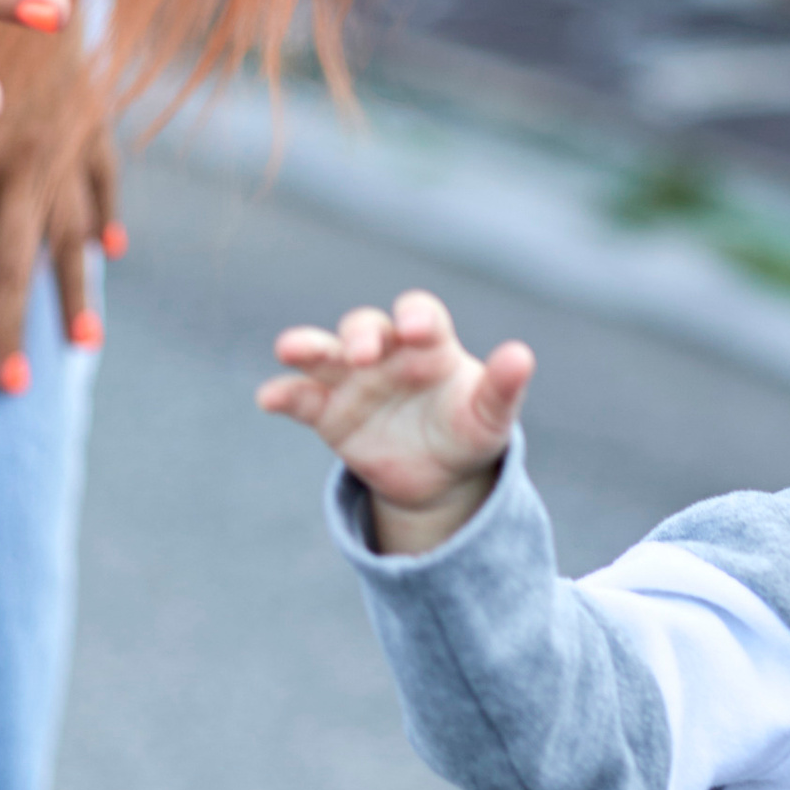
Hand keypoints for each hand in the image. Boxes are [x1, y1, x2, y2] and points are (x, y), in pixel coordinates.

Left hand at [0, 0, 122, 392]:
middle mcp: (26, 162)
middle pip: (15, 261)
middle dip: (9, 326)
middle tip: (11, 386)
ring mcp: (69, 148)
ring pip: (72, 236)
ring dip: (74, 293)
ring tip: (79, 347)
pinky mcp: (98, 123)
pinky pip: (105, 184)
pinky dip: (106, 219)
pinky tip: (110, 252)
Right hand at [259, 287, 534, 552]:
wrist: (439, 476)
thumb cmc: (469, 430)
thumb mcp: (490, 416)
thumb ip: (503, 387)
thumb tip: (521, 355)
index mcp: (429, 344)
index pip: (419, 313)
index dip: (414, 315)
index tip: (415, 329)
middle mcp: (386, 353)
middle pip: (366, 327)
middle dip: (361, 335)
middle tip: (364, 355)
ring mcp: (353, 380)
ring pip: (324, 353)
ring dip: (307, 346)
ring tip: (290, 348)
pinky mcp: (328, 412)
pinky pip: (301, 398)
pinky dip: (283, 393)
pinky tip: (268, 397)